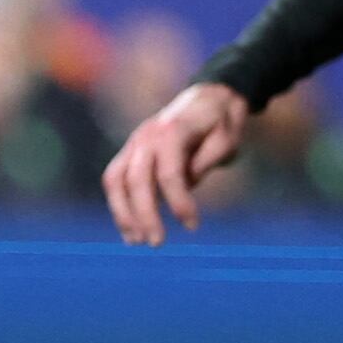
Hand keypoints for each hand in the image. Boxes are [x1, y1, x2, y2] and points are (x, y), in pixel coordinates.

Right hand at [101, 81, 251, 243]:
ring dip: (123, 213)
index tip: (192, 226)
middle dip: (145, 215)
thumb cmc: (220, 124)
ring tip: (136, 241)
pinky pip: (115, 180)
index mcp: (172, 131)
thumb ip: (207, 160)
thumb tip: (186, 184)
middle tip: (157, 243)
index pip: (169, 173)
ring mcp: (134, 143)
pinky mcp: (129, 153)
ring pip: (116, 181)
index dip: (179, 202)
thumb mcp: (227, 139)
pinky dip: (119, 205)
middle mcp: (146, 137)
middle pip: (137, 180)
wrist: (206, 100)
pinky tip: (130, 229)